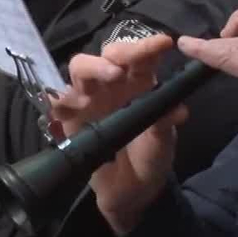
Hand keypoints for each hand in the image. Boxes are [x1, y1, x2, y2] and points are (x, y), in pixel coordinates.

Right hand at [51, 35, 185, 234]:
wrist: (132, 193)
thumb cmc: (150, 159)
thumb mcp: (162, 143)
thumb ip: (165, 124)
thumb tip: (179, 110)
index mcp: (139, 84)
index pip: (142, 58)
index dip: (149, 47)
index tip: (164, 43)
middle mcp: (112, 85)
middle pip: (108, 55)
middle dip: (118, 54)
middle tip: (125, 67)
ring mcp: (89, 99)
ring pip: (81, 69)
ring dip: (92, 69)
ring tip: (108, 77)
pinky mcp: (70, 119)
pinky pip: (58, 104)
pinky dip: (59, 100)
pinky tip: (65, 105)